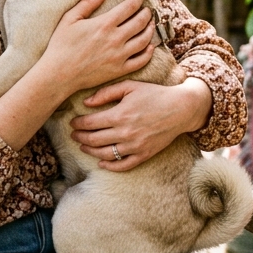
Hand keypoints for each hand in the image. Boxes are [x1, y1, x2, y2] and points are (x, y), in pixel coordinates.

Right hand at [39, 0, 154, 96]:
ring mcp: (119, 56)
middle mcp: (116, 39)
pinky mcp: (119, 70)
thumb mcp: (70, 19)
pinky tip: (150, 46)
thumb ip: (88, 3)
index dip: (136, 1)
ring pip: (144, 40)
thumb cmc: (61, 45)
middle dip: (146, 13)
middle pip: (140, 22)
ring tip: (151, 24)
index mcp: (104, 24)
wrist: (59, 74)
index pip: (128, 8)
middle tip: (147, 10)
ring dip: (150, 29)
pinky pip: (141, 61)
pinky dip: (149, 52)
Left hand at [68, 77, 212, 170]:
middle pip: (94, 140)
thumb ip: (106, 93)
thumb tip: (85, 103)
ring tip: (82, 146)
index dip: (78, 123)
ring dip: (90, 151)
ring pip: (105, 154)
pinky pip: (123, 165)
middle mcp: (125, 133)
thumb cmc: (154, 94)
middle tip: (73, 134)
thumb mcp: (129, 86)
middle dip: (80, 137)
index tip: (73, 122)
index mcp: (120, 115)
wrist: (180, 109)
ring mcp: (135, 146)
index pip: (90, 123)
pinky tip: (101, 162)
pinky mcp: (144, 154)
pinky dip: (109, 166)